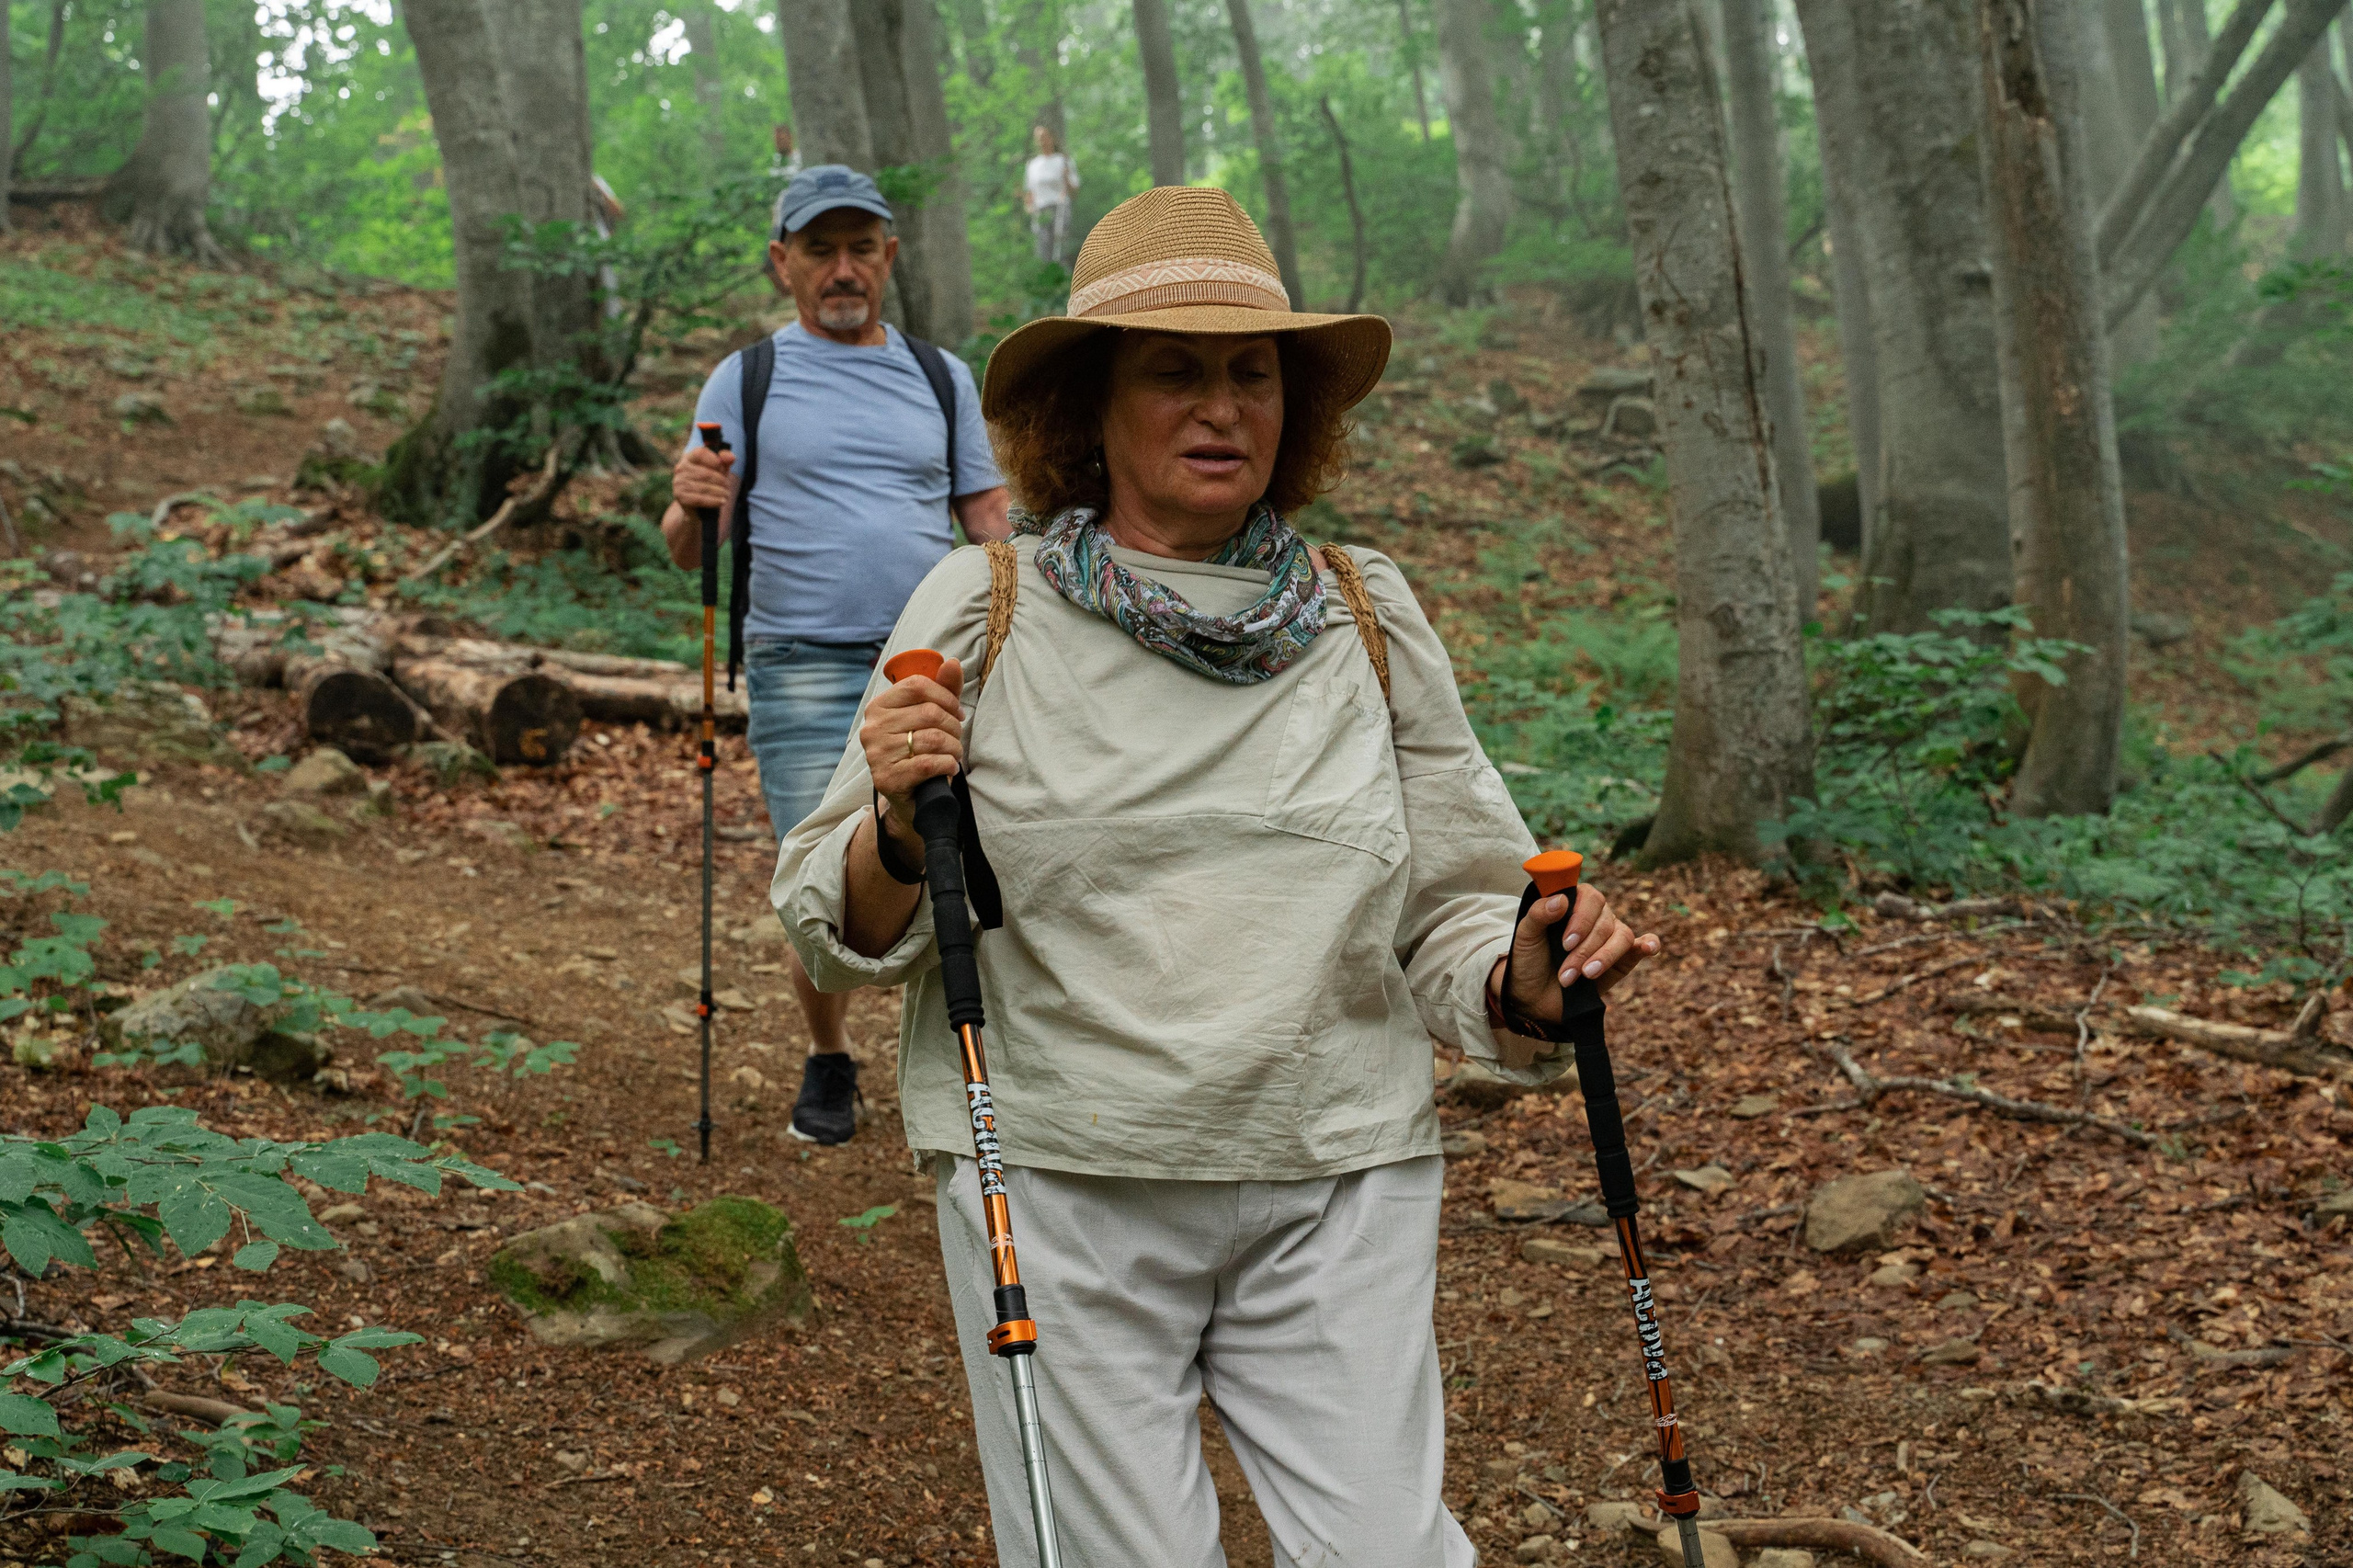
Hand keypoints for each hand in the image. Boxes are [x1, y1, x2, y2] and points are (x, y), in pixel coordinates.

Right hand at [672, 443, 734, 514]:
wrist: (697, 506)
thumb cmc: (709, 483)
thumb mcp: (719, 470)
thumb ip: (725, 461)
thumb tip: (731, 457)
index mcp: (689, 458)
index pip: (700, 453)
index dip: (713, 459)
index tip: (722, 467)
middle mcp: (680, 468)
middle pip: (705, 473)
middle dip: (721, 480)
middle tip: (728, 486)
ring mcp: (679, 483)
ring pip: (704, 487)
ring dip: (719, 492)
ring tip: (727, 495)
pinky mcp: (680, 497)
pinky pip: (700, 499)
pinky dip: (713, 501)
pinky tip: (722, 501)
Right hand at [861, 656, 965, 858]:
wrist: (911, 797)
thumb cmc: (921, 751)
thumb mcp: (932, 718)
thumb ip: (943, 689)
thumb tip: (952, 662)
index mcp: (878, 707)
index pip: (917, 684)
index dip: (946, 696)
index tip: (957, 712)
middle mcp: (871, 728)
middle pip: (929, 712)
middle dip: (953, 727)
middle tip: (956, 739)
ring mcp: (876, 754)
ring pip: (932, 738)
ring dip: (954, 748)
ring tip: (953, 755)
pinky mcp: (887, 778)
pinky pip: (929, 763)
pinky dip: (948, 765)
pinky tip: (949, 768)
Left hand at [1489, 883, 1662, 1027]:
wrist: (1534, 996)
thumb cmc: (1529, 960)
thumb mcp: (1526, 936)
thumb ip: (1538, 914)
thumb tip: (1561, 899)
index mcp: (1574, 903)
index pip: (1589, 897)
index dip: (1581, 919)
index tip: (1566, 943)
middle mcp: (1596, 916)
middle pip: (1605, 922)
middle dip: (1585, 950)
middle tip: (1566, 973)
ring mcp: (1610, 937)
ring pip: (1622, 936)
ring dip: (1604, 957)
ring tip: (1585, 976)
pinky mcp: (1622, 959)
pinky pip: (1641, 946)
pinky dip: (1649, 944)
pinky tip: (1649, 948)